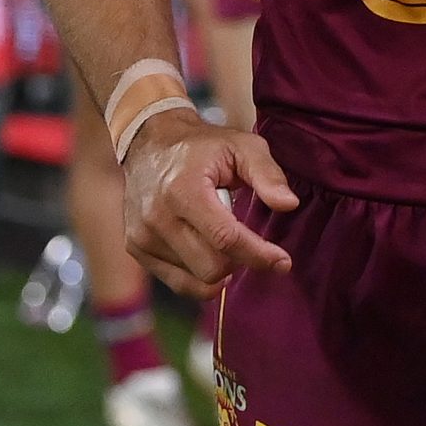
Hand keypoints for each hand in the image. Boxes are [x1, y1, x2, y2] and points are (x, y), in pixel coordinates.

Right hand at [120, 109, 298, 298]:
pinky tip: (210, 254)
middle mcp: (158, 218)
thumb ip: (268, 174)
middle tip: (252, 242)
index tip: (283, 262)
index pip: (226, 238)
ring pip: (196, 279)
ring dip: (221, 267)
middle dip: (242, 261)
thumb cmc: (202, 147)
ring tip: (224, 237)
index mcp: (184, 191)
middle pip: (212, 266)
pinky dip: (200, 276)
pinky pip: (177, 282)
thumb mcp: (242, 146)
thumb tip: (289, 204)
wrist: (149, 143)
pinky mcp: (136, 248)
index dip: (259, 255)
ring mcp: (142, 237)